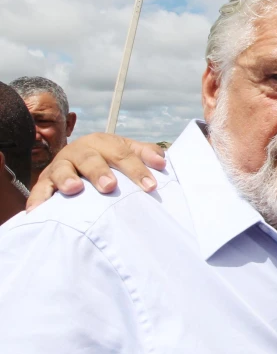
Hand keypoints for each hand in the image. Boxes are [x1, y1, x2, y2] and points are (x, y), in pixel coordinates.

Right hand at [27, 134, 165, 210]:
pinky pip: (40, 190)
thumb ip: (145, 154)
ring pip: (62, 170)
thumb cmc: (109, 158)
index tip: (150, 186)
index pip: (123, 155)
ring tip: (74, 189)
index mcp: (103, 143)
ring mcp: (61, 166)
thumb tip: (162, 162)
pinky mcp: (45, 182)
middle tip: (109, 186)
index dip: (137, 170)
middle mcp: (80, 151)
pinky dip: (38, 199)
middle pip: (91, 160)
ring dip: (67, 179)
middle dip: (100, 172)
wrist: (76, 158)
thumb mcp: (126, 151)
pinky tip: (38, 210)